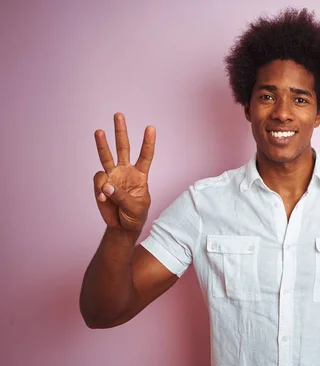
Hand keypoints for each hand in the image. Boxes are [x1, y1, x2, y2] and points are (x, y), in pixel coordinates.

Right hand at [93, 113, 155, 232]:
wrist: (122, 226)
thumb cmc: (135, 216)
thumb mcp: (135, 208)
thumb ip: (122, 197)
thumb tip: (107, 186)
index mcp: (140, 175)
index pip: (145, 156)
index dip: (148, 142)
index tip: (150, 127)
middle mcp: (126, 171)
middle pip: (124, 148)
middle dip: (121, 131)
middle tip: (118, 114)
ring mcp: (113, 176)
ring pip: (106, 156)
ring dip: (102, 144)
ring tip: (98, 131)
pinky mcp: (102, 184)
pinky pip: (99, 180)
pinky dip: (99, 189)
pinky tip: (103, 199)